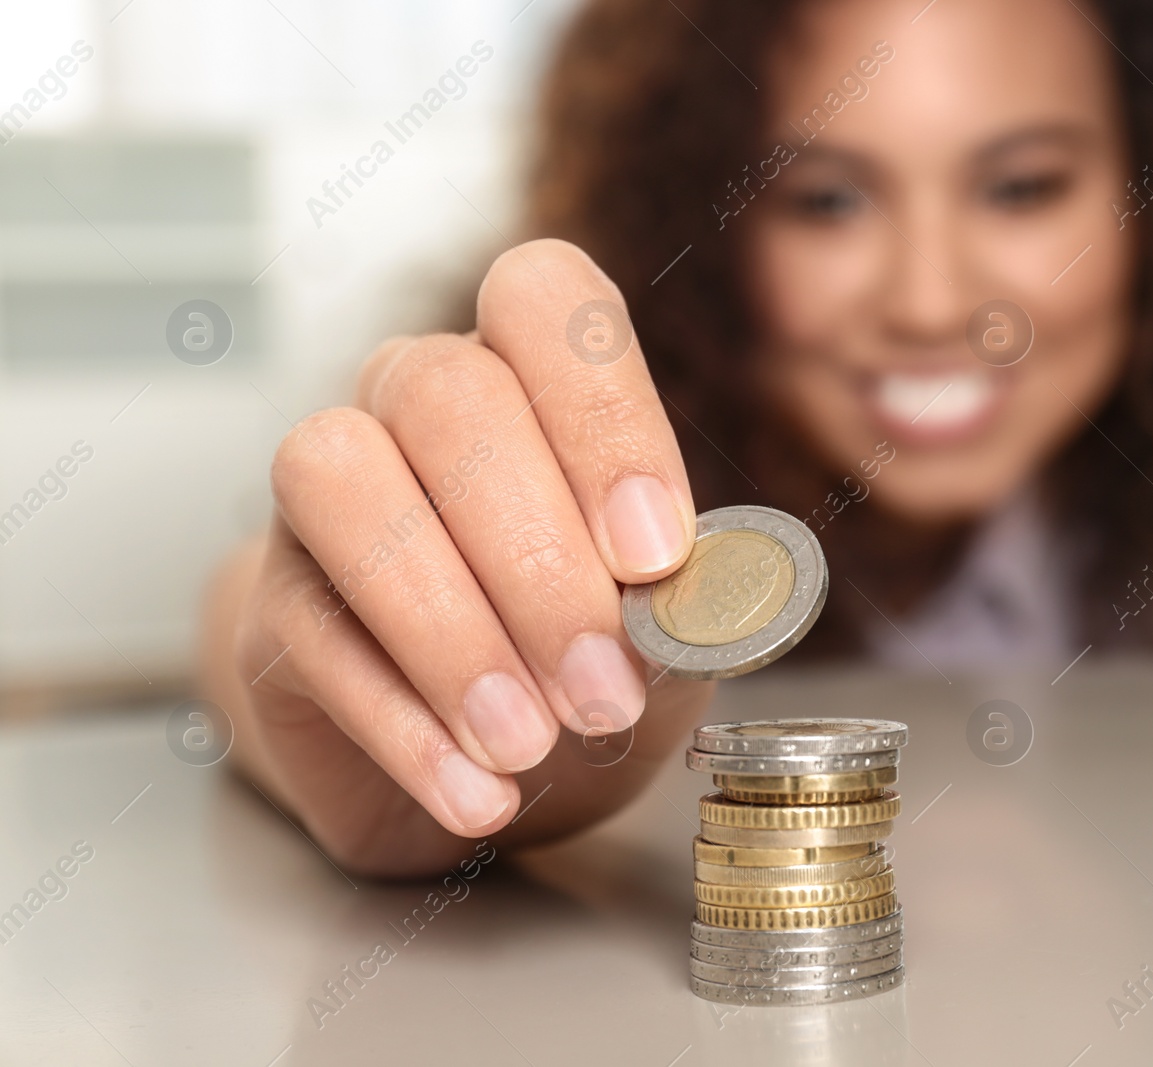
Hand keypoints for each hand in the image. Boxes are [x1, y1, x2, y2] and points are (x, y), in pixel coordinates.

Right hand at [206, 240, 712, 875]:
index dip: (604, 414)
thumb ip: (688, 601)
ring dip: (451, 629)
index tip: (655, 553)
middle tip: (604, 688)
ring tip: (530, 740)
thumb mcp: (666, 628)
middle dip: (538, 557)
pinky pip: (313, 634)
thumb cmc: (582, 651)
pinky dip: (405, 725)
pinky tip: (478, 792)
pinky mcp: (272, 605)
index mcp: (527, 373)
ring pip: (346, 487)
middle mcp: (411, 400)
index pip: (543, 298)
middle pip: (448, 397)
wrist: (477, 748)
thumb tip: (702, 602)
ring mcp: (326, 495)